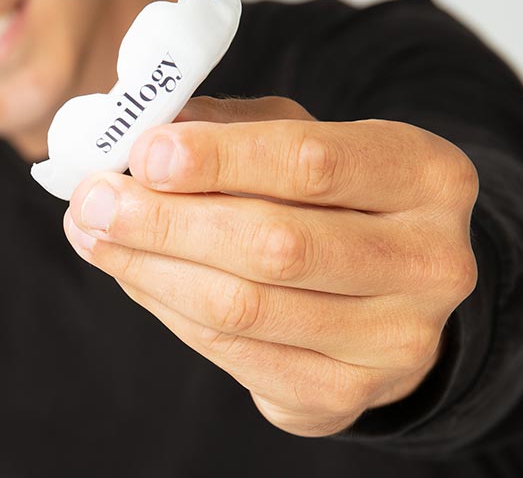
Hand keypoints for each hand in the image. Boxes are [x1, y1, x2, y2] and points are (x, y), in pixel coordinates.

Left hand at [63, 96, 478, 436]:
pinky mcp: (346, 393)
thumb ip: (229, 130)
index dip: (218, 160)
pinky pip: (234, 355)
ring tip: (93, 234)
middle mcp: (428, 261)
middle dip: (166, 222)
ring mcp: (394, 339)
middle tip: (93, 201)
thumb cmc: (332, 199)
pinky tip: (135, 275)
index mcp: (424, 175)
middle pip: (274, 246)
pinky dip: (169, 310)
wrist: (383, 289)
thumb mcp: (298, 140)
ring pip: (244, 307)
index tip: (143, 153)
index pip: (311, 164)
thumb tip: (140, 137)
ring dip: (150, 269)